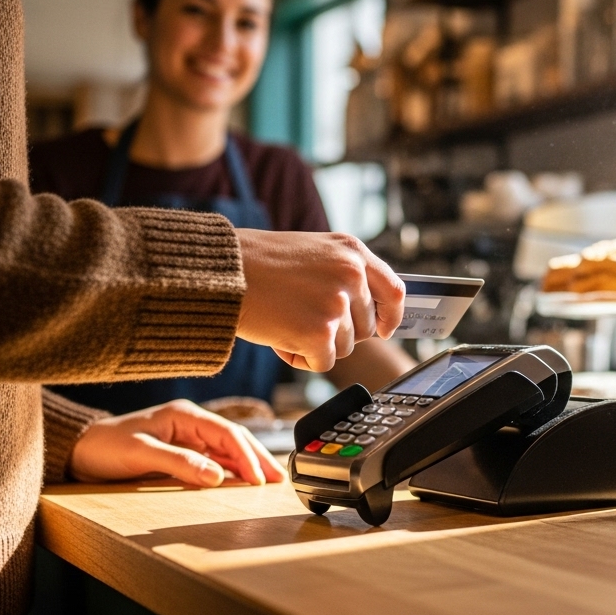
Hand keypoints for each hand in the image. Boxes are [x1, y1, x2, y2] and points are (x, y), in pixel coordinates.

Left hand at [70, 400, 284, 486]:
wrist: (77, 450)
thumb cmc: (104, 447)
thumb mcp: (140, 454)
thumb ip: (180, 463)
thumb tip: (218, 477)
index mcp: (185, 415)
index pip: (227, 433)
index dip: (247, 456)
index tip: (259, 479)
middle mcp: (190, 423)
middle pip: (235, 438)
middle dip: (258, 458)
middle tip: (278, 480)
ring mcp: (187, 436)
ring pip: (228, 449)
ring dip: (248, 464)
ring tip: (268, 481)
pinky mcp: (181, 450)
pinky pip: (214, 459)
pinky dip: (232, 469)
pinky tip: (242, 480)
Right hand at [234, 230, 404, 371]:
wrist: (221, 271)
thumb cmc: (258, 264)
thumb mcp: (313, 252)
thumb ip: (343, 274)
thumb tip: (367, 312)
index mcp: (352, 251)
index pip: (394, 291)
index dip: (390, 317)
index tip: (384, 329)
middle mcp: (351, 274)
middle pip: (365, 327)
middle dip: (338, 333)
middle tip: (302, 318)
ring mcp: (337, 303)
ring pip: (344, 347)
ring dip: (316, 345)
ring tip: (285, 321)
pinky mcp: (320, 333)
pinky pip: (323, 362)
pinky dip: (301, 358)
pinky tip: (279, 337)